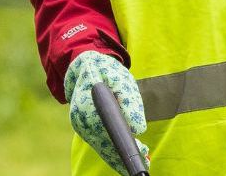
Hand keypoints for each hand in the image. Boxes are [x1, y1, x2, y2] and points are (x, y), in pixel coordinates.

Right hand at [65, 50, 149, 174]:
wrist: (86, 65)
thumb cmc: (106, 71)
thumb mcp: (122, 80)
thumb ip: (130, 102)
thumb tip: (138, 129)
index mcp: (87, 105)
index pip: (107, 132)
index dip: (123, 145)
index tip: (139, 150)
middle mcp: (79, 119)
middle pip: (103, 144)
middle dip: (124, 155)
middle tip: (146, 158)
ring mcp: (79, 126)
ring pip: (101, 147)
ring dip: (119, 157)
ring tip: (142, 160)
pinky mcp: (83, 129)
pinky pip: (98, 144)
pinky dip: (112, 153)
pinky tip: (125, 160)